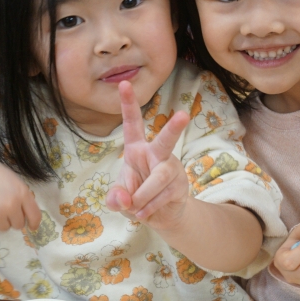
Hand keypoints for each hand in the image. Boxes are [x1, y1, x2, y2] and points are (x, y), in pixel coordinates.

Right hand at [0, 149, 41, 235]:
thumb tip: (28, 216)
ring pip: (4, 228)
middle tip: (0, 206)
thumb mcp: (11, 179)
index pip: (35, 216)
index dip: (34, 224)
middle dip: (12, 218)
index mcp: (21, 193)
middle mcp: (10, 205)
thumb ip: (22, 196)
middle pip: (19, 225)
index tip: (32, 227)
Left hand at [106, 81, 191, 227]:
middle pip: (166, 140)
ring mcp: (171, 169)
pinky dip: (149, 207)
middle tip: (184, 115)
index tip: (123, 83)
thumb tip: (124, 199)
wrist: (160, 217)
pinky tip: (144, 215)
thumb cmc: (136, 198)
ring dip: (144, 195)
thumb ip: (115, 198)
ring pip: (159, 178)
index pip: (132, 124)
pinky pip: (164, 195)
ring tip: (135, 208)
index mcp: (137, 149)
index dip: (128, 104)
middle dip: (174, 128)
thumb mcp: (119, 198)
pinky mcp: (180, 186)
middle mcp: (157, 154)